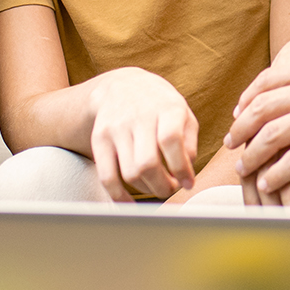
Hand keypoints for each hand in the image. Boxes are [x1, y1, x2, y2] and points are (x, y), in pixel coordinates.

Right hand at [86, 66, 200, 201]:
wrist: (122, 86)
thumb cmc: (160, 106)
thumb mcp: (183, 114)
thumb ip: (190, 144)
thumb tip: (186, 177)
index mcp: (166, 107)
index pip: (170, 140)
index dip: (181, 168)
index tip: (188, 183)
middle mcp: (138, 116)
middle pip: (147, 163)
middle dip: (163, 186)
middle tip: (171, 188)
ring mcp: (116, 127)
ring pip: (130, 173)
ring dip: (147, 189)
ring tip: (157, 186)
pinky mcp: (99, 139)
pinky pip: (106, 176)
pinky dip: (118, 196)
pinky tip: (130, 203)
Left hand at [236, 28, 289, 207]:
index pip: (269, 80)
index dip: (249, 99)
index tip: (239, 113)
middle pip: (262, 108)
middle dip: (241, 128)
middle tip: (232, 144)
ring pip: (273, 135)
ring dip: (253, 155)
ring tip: (245, 168)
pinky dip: (277, 173)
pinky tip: (270, 183)